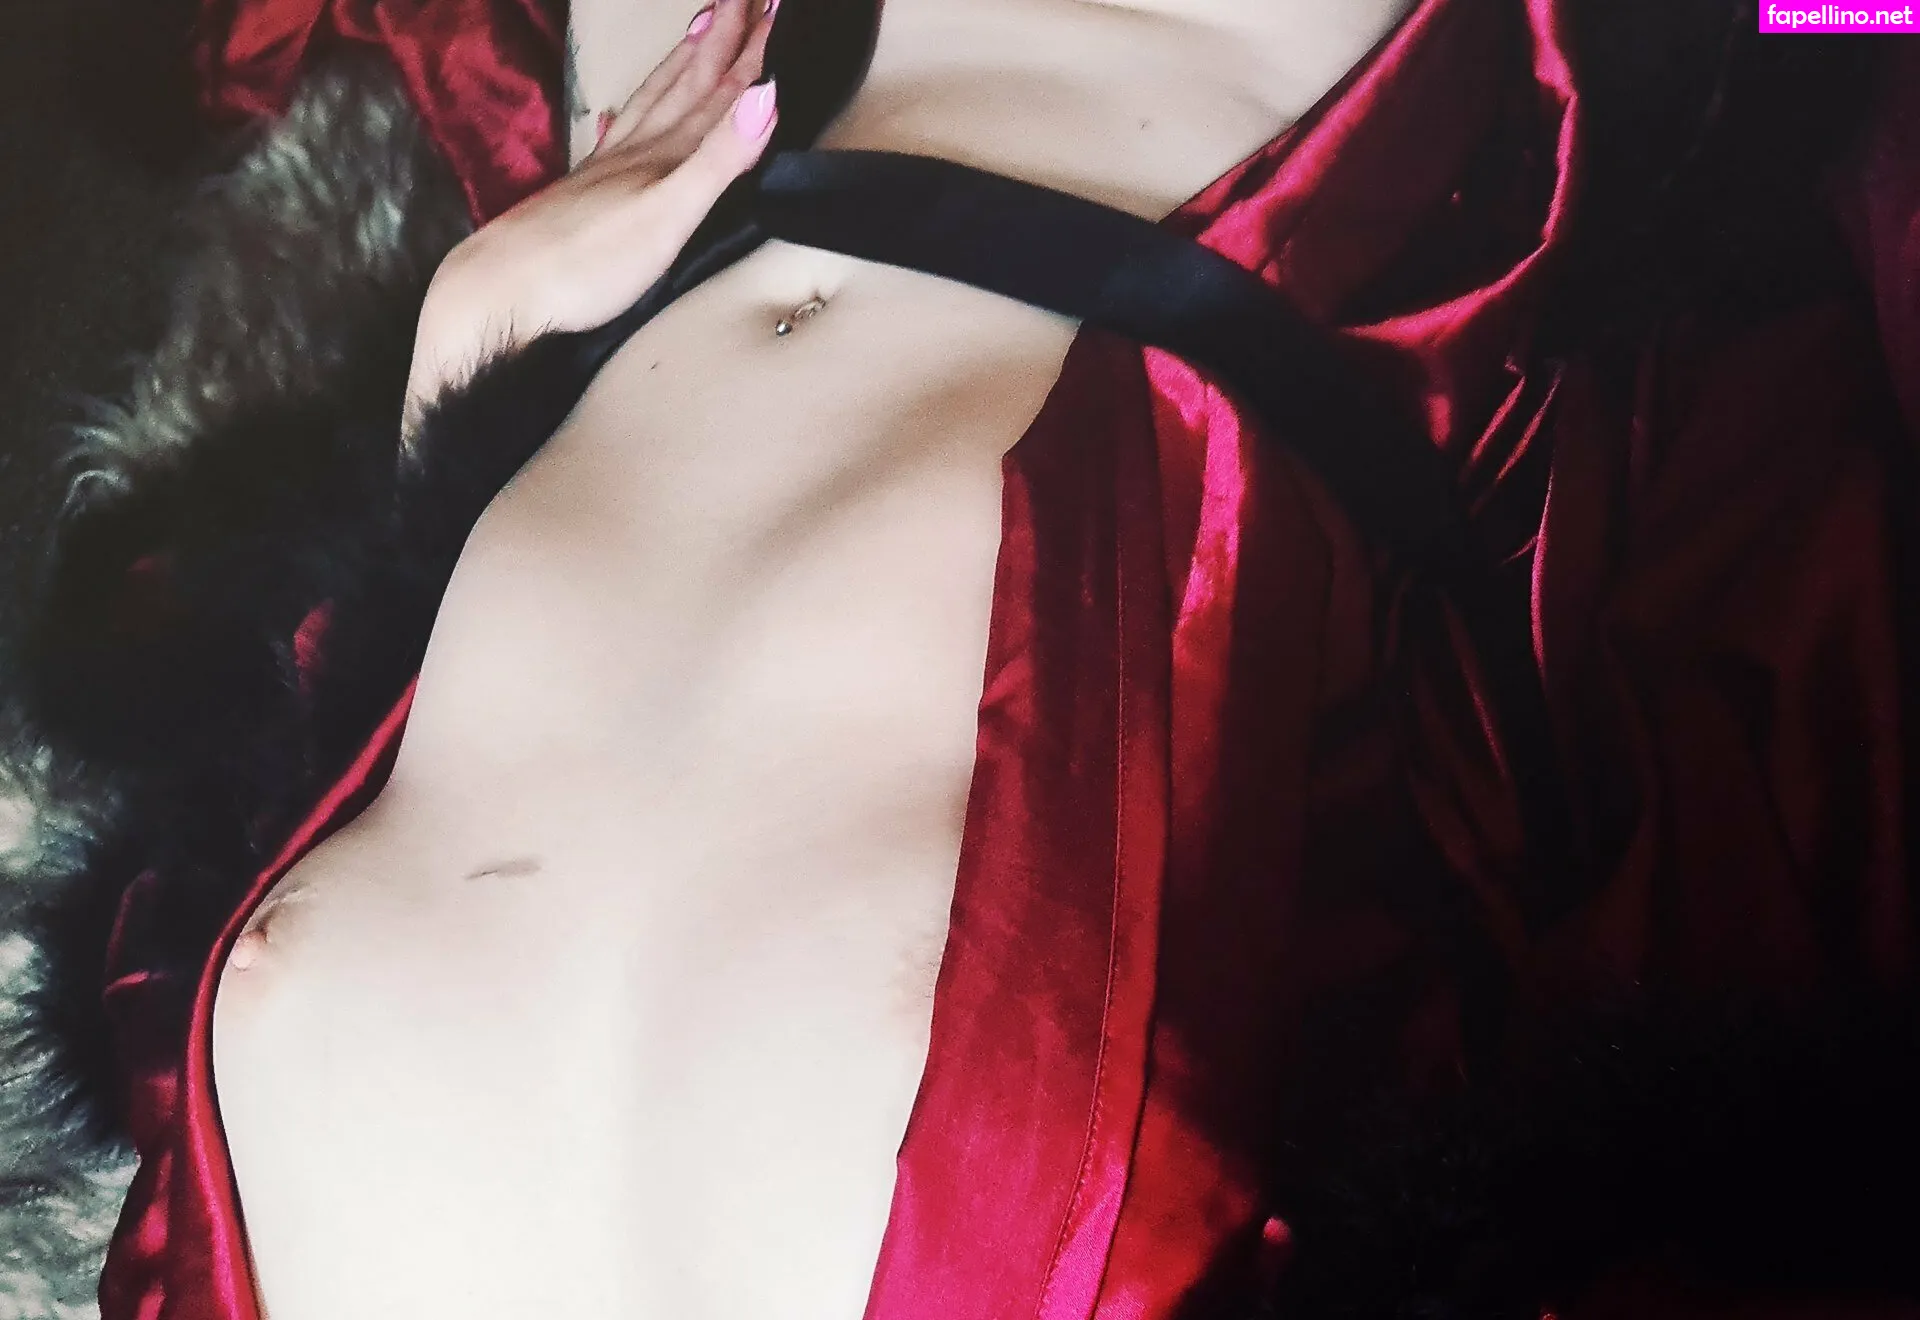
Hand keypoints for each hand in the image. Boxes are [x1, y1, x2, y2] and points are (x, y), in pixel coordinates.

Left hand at [406, 0, 778, 422]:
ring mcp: (609, 168)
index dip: (751, 47)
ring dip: (682, 65)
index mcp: (664, 153)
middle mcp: (638, 149)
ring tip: (700, 30)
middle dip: (721, 39)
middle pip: (688, 83)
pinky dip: (633, 112)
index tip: (775, 3)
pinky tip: (624, 113)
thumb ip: (719, 159)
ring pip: (655, 100)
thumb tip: (768, 96)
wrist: (504, 289)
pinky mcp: (588, 192)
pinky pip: (621, 132)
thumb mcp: (669, 216)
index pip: (719, 90)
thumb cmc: (589, 264)